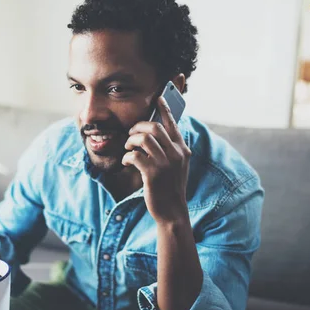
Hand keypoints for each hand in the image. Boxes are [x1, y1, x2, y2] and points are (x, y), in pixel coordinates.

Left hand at [122, 97, 190, 223]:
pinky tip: (127, 162)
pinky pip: (134, 156)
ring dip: (131, 141)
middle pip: (154, 127)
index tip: (158, 98)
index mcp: (182, 149)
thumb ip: (170, 150)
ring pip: (143, 139)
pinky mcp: (153, 174)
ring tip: (129, 149)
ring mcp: (165, 164)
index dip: (164, 108)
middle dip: (138, 127)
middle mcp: (176, 154)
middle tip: (131, 134)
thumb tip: (152, 134)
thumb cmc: (170, 187)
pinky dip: (127, 157)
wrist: (172, 211)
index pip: (172, 123)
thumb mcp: (177, 166)